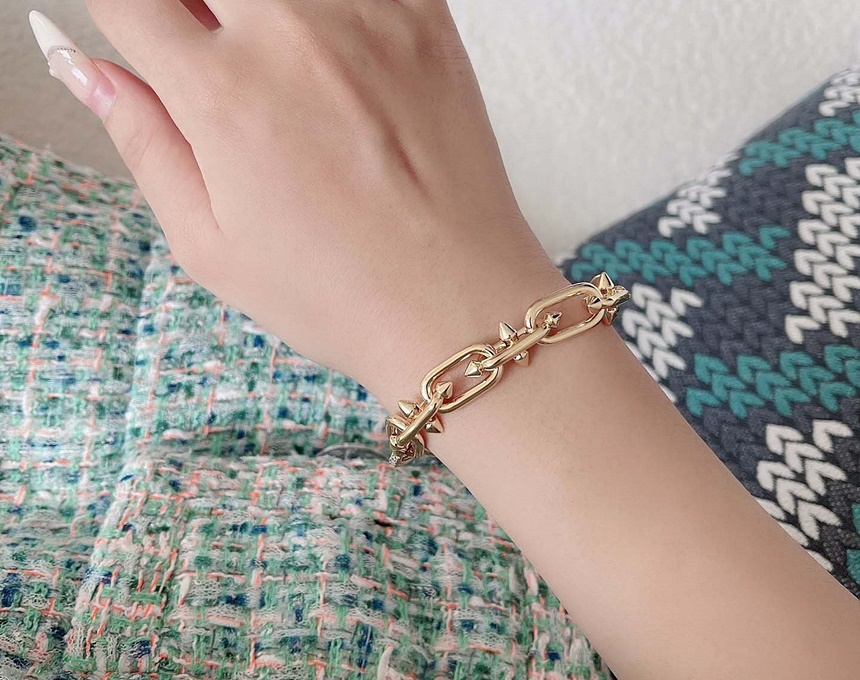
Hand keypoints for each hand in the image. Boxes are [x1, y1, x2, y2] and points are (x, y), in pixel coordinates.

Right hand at [31, 1, 565, 403]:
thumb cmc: (339, 293)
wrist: (456, 305)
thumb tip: (83, 67)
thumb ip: (142, 140)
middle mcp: (295, 36)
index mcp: (225, 95)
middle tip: (217, 64)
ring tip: (280, 74)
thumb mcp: (211, 244)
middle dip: (195, 12)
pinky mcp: (427, 18)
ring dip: (262, 16)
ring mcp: (369, 17)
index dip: (122, 16)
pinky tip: (332, 56)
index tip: (141, 36)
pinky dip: (331, 12)